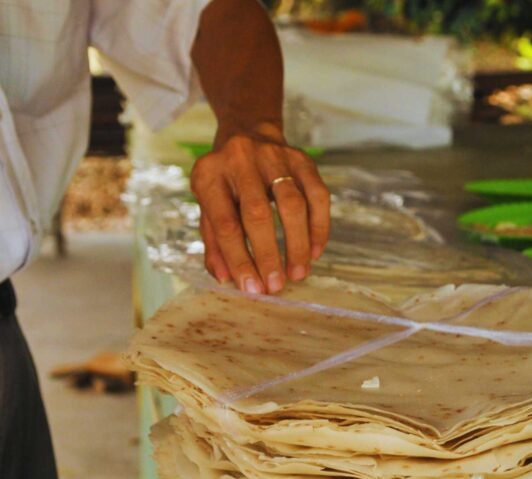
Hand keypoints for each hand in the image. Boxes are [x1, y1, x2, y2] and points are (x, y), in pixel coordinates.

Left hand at [190, 123, 330, 293]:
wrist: (248, 133)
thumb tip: (225, 278)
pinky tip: (315, 251)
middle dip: (269, 255)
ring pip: (293, 203)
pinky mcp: (303, 159)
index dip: (239, 259)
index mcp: (209, 175)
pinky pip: (318, 196)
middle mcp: (240, 159)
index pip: (225, 223)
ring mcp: (274, 156)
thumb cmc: (226, 181)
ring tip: (298, 273)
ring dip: (297, 244)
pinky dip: (319, 227)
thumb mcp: (209, 206)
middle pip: (258, 213)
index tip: (252, 288)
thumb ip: (215, 242)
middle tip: (276, 286)